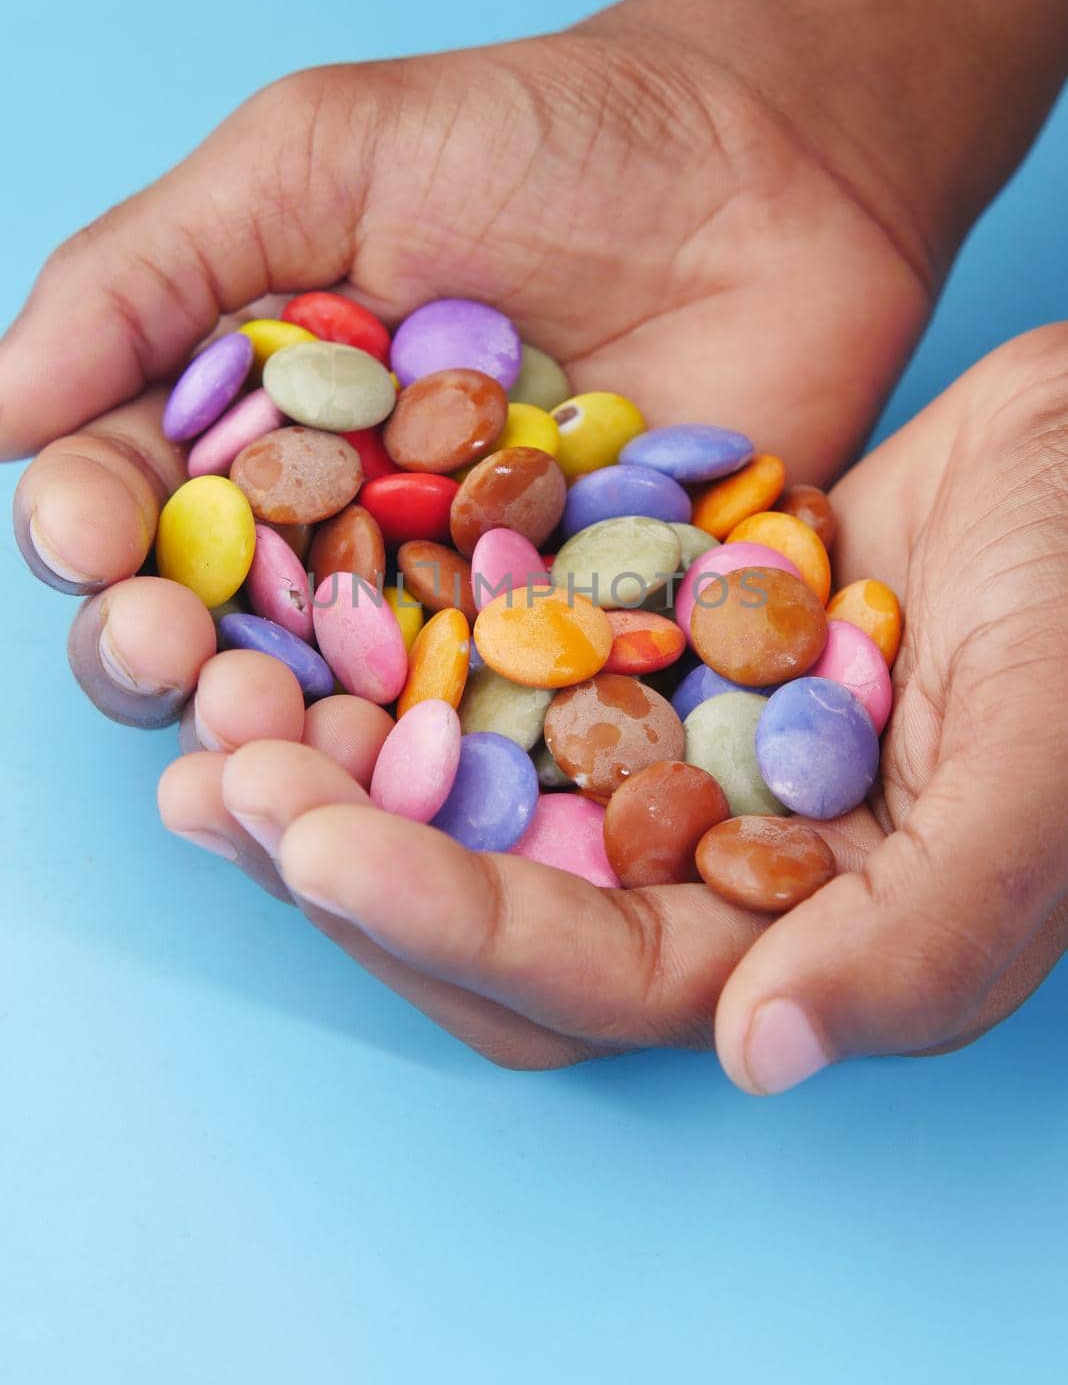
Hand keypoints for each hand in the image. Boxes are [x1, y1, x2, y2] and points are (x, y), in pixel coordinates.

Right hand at [5, 6, 929, 721]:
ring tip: (281, 748)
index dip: (94, 540)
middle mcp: (349, 546)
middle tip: (177, 664)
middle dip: (182, 665)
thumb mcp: (319, 153)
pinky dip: (480, 775)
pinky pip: (526, 735)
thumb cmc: (541, 134)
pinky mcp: (593, 659)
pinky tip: (440, 809)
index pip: (138, 517)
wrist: (776, 164)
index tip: (86, 537)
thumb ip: (153, 270)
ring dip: (307, 748)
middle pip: (231, 641)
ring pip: (362, 719)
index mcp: (258, 438)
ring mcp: (471, 614)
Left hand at [158, 325, 1067, 1081]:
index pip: (590, 974)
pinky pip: (482, 676)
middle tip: (215, 774)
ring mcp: (658, 756)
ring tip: (214, 702)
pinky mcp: (628, 652)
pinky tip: (301, 600)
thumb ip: (929, 928)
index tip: (309, 842)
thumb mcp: (1043, 759)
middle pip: (491, 908)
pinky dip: (393, 654)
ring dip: (341, 762)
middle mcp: (706, 867)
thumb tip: (766, 1059)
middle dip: (346, 857)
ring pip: (466, 797)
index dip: (446, 923)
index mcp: (795, 937)